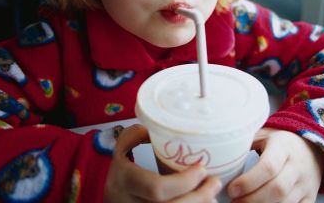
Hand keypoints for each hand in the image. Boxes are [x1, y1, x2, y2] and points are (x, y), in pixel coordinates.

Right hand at [104, 124, 221, 202]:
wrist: (108, 198)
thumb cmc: (121, 173)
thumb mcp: (121, 150)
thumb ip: (136, 135)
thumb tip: (158, 126)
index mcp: (125, 181)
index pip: (156, 188)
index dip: (183, 181)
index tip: (202, 168)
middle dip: (199, 198)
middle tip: (215, 183)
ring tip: (212, 196)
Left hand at [227, 128, 323, 202]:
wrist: (310, 148)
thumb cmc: (279, 142)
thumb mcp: (263, 136)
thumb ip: (244, 144)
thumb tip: (217, 156)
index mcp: (284, 146)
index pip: (269, 167)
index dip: (248, 181)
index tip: (231, 189)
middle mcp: (297, 166)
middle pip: (277, 189)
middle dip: (252, 200)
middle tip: (233, 201)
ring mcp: (306, 184)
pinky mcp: (310, 197)